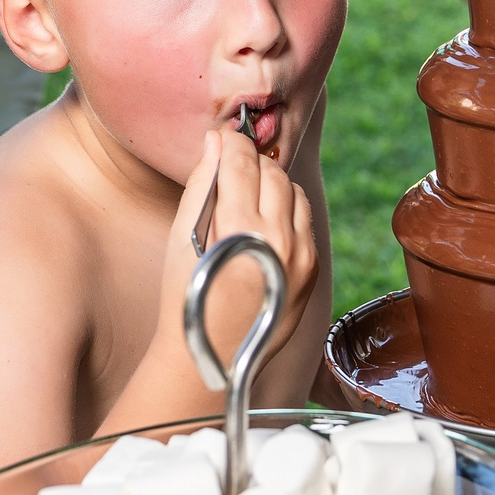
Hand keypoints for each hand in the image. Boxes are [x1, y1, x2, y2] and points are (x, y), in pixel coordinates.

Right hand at [161, 130, 317, 375]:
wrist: (211, 354)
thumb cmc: (186, 296)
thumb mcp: (183, 237)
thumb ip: (203, 183)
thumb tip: (216, 141)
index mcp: (240, 227)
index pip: (242, 160)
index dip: (231, 143)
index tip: (223, 139)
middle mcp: (278, 238)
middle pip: (272, 172)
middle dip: (251, 164)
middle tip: (230, 171)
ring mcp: (301, 256)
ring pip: (294, 192)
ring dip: (272, 187)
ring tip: (247, 202)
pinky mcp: (312, 269)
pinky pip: (304, 222)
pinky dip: (286, 214)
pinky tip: (262, 228)